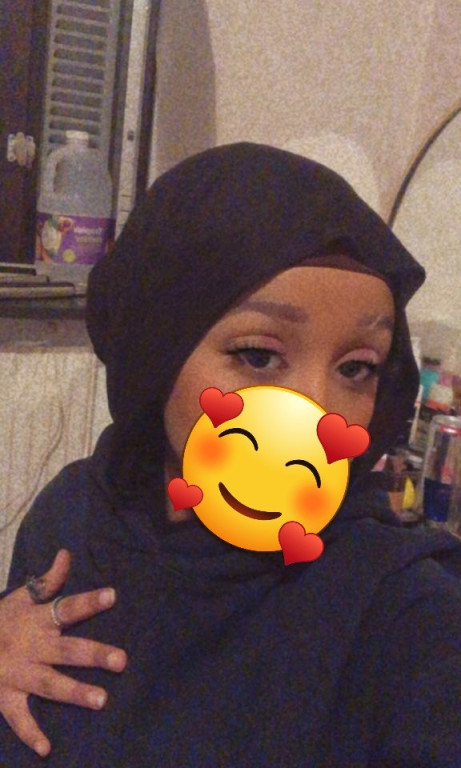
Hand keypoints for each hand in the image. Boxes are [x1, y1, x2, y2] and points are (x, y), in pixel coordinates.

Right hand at [0, 550, 126, 756]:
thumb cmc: (0, 621)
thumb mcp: (19, 598)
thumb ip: (47, 581)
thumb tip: (66, 554)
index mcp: (38, 620)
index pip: (67, 607)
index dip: (88, 602)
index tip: (112, 595)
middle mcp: (32, 646)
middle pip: (67, 650)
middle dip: (93, 655)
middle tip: (122, 660)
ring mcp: (18, 673)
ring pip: (50, 684)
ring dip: (75, 693)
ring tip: (102, 701)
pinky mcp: (5, 696)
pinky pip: (18, 718)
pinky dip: (30, 733)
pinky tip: (46, 749)